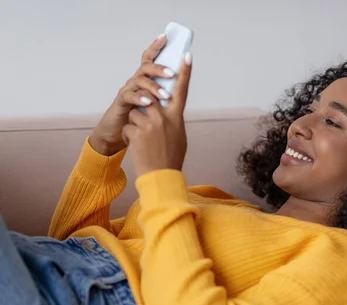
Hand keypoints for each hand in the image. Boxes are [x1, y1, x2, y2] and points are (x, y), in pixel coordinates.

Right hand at [89, 34, 175, 155]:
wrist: (120, 134)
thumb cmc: (141, 120)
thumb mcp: (157, 107)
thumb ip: (166, 96)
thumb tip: (182, 86)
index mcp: (146, 81)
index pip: (150, 60)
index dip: (156, 47)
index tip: (165, 37)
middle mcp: (136, 82)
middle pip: (146, 67)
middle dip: (159, 67)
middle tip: (173, 73)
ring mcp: (128, 91)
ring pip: (139, 81)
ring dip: (153, 86)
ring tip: (164, 94)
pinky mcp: (121, 103)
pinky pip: (129, 96)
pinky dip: (139, 98)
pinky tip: (148, 103)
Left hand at [122, 52, 191, 176]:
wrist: (160, 177)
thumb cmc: (171, 158)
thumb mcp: (178, 137)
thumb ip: (172, 120)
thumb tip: (166, 110)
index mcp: (177, 117)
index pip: (182, 89)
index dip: (185, 71)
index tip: (187, 55)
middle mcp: (165, 117)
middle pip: (150, 98)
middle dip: (144, 107)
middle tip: (148, 127)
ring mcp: (151, 124)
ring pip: (136, 112)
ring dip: (136, 125)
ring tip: (144, 143)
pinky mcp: (137, 131)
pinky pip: (129, 126)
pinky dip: (130, 137)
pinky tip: (138, 149)